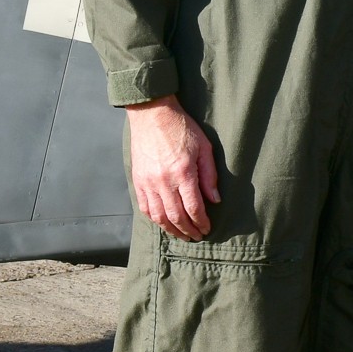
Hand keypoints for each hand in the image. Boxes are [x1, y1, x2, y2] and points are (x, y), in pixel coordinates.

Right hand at [126, 97, 219, 240]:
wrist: (152, 114)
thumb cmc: (181, 128)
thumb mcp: (204, 148)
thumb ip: (209, 176)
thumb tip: (215, 200)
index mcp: (183, 173)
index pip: (193, 207)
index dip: (201, 222)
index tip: (207, 228)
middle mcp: (163, 181)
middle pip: (176, 216)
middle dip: (188, 230)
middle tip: (196, 237)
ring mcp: (148, 182)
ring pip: (159, 216)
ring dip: (171, 229)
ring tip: (181, 235)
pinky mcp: (137, 180)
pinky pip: (145, 207)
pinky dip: (155, 219)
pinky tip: (164, 223)